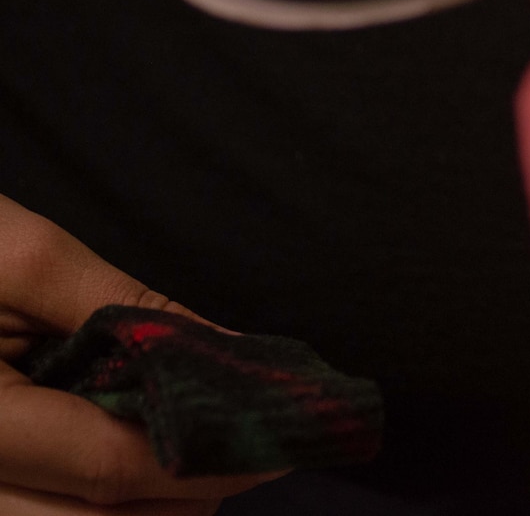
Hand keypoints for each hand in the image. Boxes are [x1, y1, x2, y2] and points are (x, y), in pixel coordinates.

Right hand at [0, 196, 274, 514]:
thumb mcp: (18, 257)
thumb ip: (125, 308)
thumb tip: (230, 353)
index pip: (110, 466)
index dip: (210, 457)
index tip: (284, 437)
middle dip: (189, 494)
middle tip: (251, 447)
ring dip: (151, 511)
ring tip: (193, 453)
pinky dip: (99, 510)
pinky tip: (134, 468)